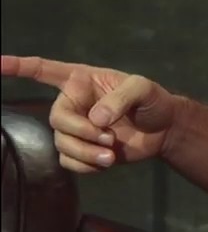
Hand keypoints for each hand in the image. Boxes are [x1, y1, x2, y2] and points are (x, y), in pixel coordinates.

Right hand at [1, 55, 177, 172]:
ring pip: (62, 143)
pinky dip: (86, 165)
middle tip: (108, 137)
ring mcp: (76, 128)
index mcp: (82, 80)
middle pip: (57, 119)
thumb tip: (95, 119)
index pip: (43, 70)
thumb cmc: (154, 101)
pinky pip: (69, 161)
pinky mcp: (81, 150)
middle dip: (80, 132)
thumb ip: (121, 98)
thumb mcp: (144, 89)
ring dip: (86, 151)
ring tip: (111, 154)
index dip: (18, 66)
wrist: (165, 131)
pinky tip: (106, 162)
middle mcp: (73, 103)